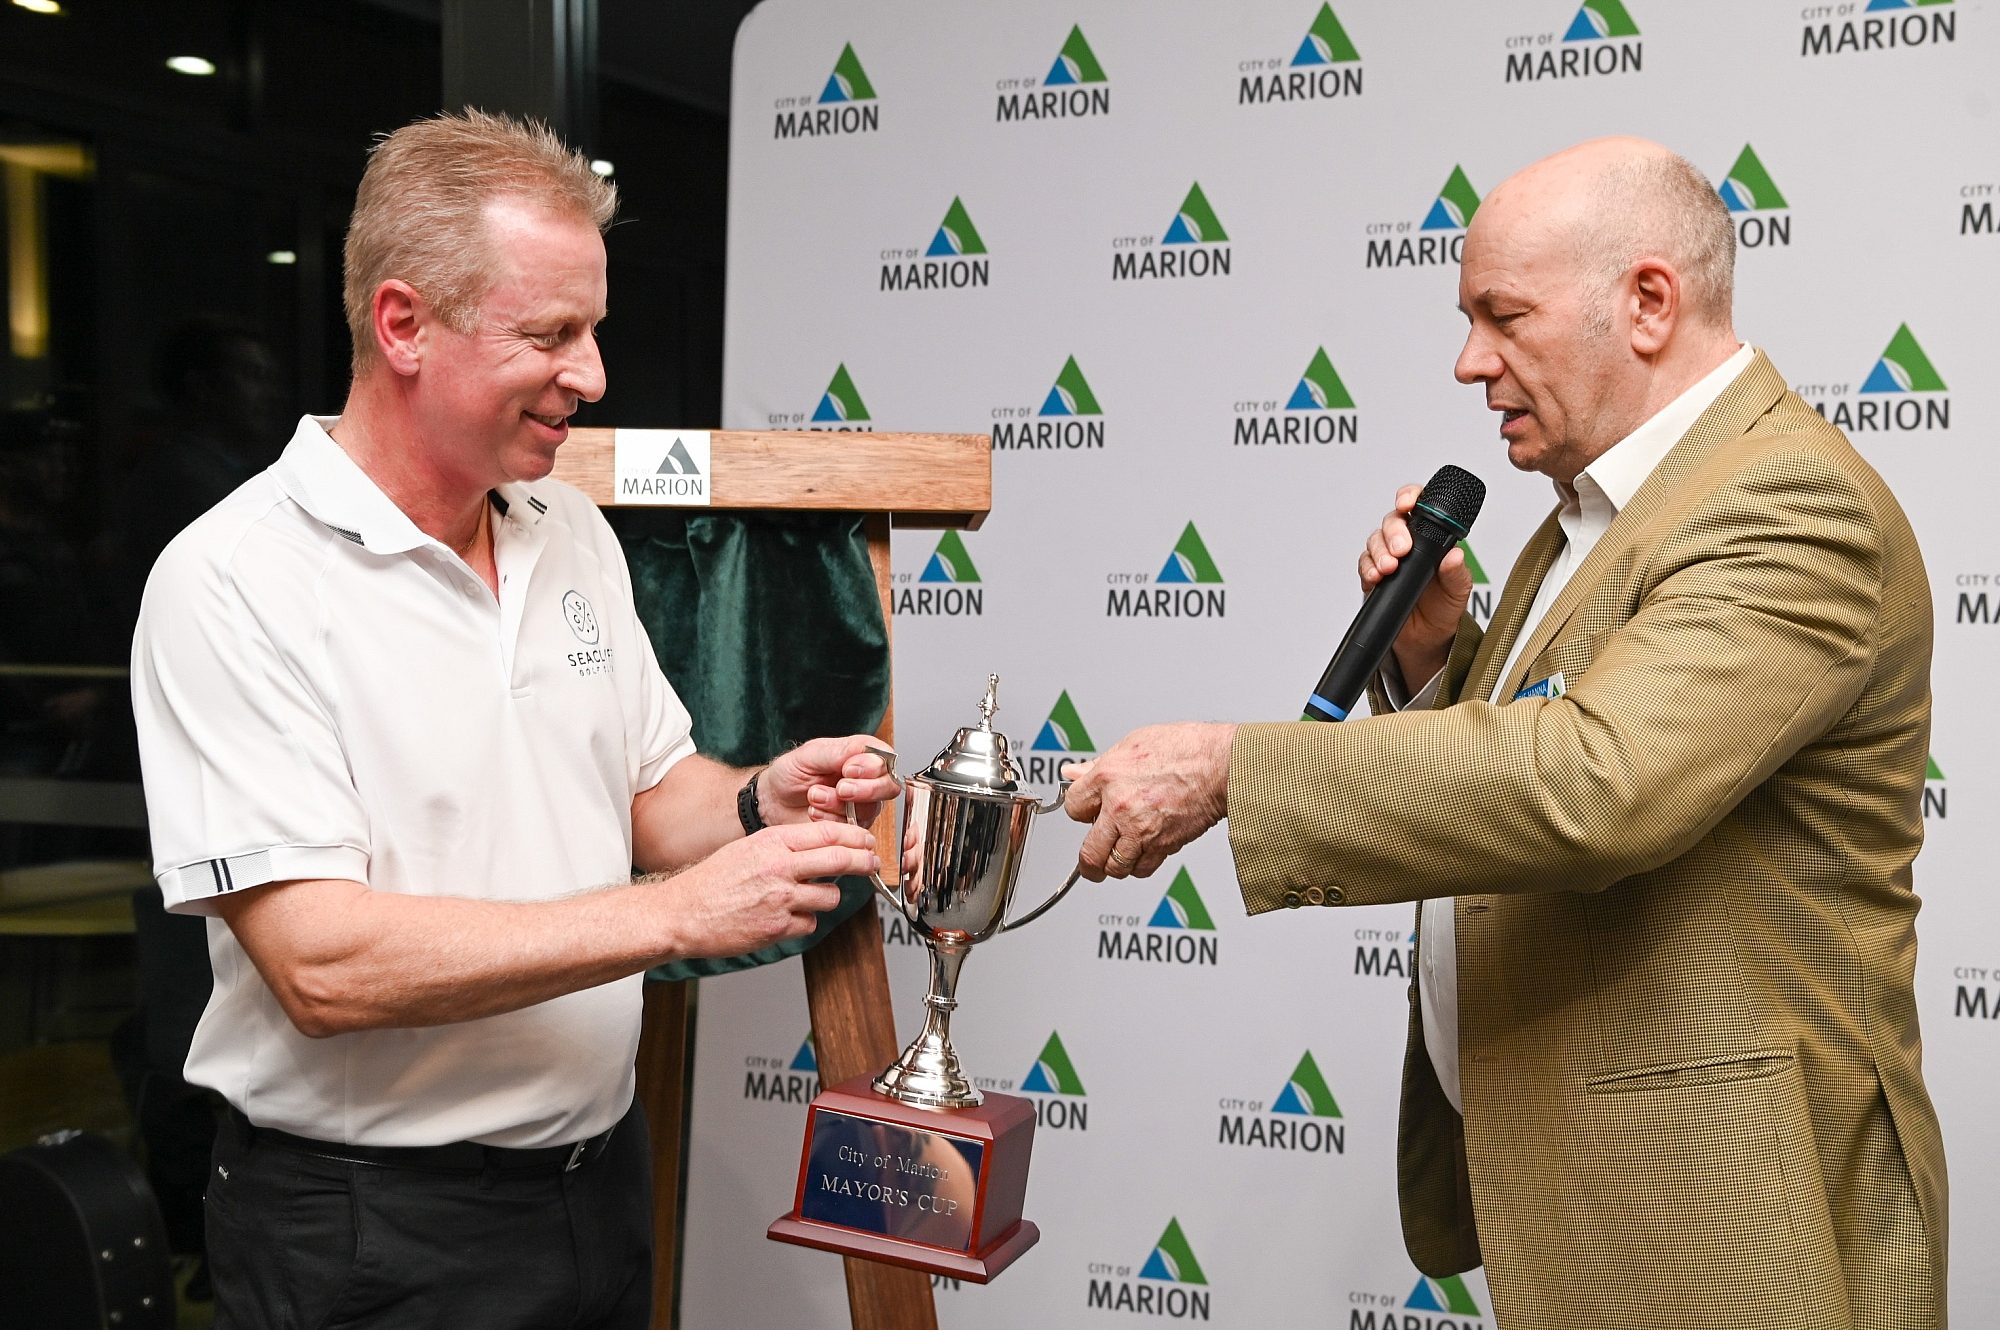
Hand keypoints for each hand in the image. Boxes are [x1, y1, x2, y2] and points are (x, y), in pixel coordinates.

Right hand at [660, 821, 878, 957]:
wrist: (682, 913)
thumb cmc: (713, 880)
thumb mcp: (749, 848)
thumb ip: (784, 846)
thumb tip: (823, 846)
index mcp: (772, 841)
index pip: (828, 832)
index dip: (856, 836)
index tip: (867, 841)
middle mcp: (780, 867)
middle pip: (841, 859)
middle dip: (864, 861)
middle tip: (872, 864)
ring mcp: (780, 898)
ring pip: (831, 895)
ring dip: (825, 897)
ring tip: (805, 897)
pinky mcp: (778, 927)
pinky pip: (810, 923)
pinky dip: (803, 922)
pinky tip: (783, 918)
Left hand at [761, 736, 899, 828]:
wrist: (772, 802)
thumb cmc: (790, 773)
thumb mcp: (810, 754)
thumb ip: (840, 752)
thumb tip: (869, 753)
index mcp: (860, 756)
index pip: (885, 760)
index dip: (872, 767)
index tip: (849, 769)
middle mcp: (866, 781)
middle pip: (888, 787)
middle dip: (865, 790)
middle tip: (841, 788)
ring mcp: (860, 806)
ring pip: (870, 810)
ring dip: (839, 805)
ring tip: (814, 797)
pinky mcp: (851, 828)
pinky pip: (854, 829)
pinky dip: (832, 821)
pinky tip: (814, 812)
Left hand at [1060, 722, 1234, 880]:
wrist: (1221, 764)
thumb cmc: (1185, 748)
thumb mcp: (1132, 744)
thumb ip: (1099, 764)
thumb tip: (1074, 773)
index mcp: (1107, 778)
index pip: (1073, 808)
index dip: (1079, 812)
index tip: (1086, 813)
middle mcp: (1120, 807)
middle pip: (1089, 853)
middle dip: (1088, 861)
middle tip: (1090, 861)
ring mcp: (1141, 830)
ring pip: (1115, 867)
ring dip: (1115, 864)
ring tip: (1119, 855)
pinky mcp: (1164, 845)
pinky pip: (1142, 869)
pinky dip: (1140, 865)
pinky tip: (1142, 852)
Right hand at [1360, 483, 1472, 685]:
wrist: (1427, 639)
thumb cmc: (1444, 608)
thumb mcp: (1459, 590)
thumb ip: (1457, 572)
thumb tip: (1455, 555)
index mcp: (1431, 539)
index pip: (1419, 506)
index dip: (1410, 497)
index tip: (1408, 504)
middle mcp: (1409, 544)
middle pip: (1393, 522)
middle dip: (1394, 532)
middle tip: (1402, 549)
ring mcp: (1390, 558)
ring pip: (1376, 540)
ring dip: (1379, 551)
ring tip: (1389, 567)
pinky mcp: (1374, 576)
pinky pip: (1365, 563)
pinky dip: (1368, 568)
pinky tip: (1376, 576)